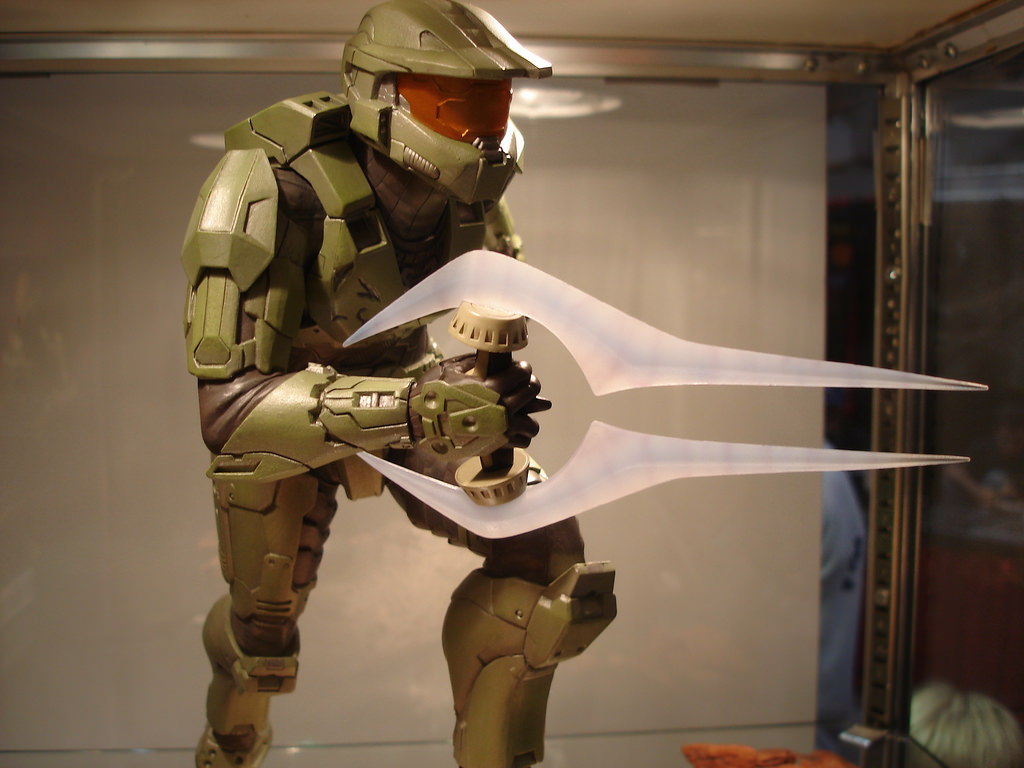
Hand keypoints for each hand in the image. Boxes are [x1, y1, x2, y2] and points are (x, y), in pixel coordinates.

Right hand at [408, 354, 549, 459]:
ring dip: (530, 415)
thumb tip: (489, 358)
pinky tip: (516, 430)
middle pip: (531, 393)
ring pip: (531, 424)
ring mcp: (498, 429)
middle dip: (531, 385)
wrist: (417, 422)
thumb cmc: (432, 393)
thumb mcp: (450, 368)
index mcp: (491, 387)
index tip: (521, 368)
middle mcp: (499, 409)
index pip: (522, 373)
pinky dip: (522, 435)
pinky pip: (521, 442)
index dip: (524, 368)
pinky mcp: (494, 444)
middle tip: (526, 384)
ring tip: (524, 412)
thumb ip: (474, 362)